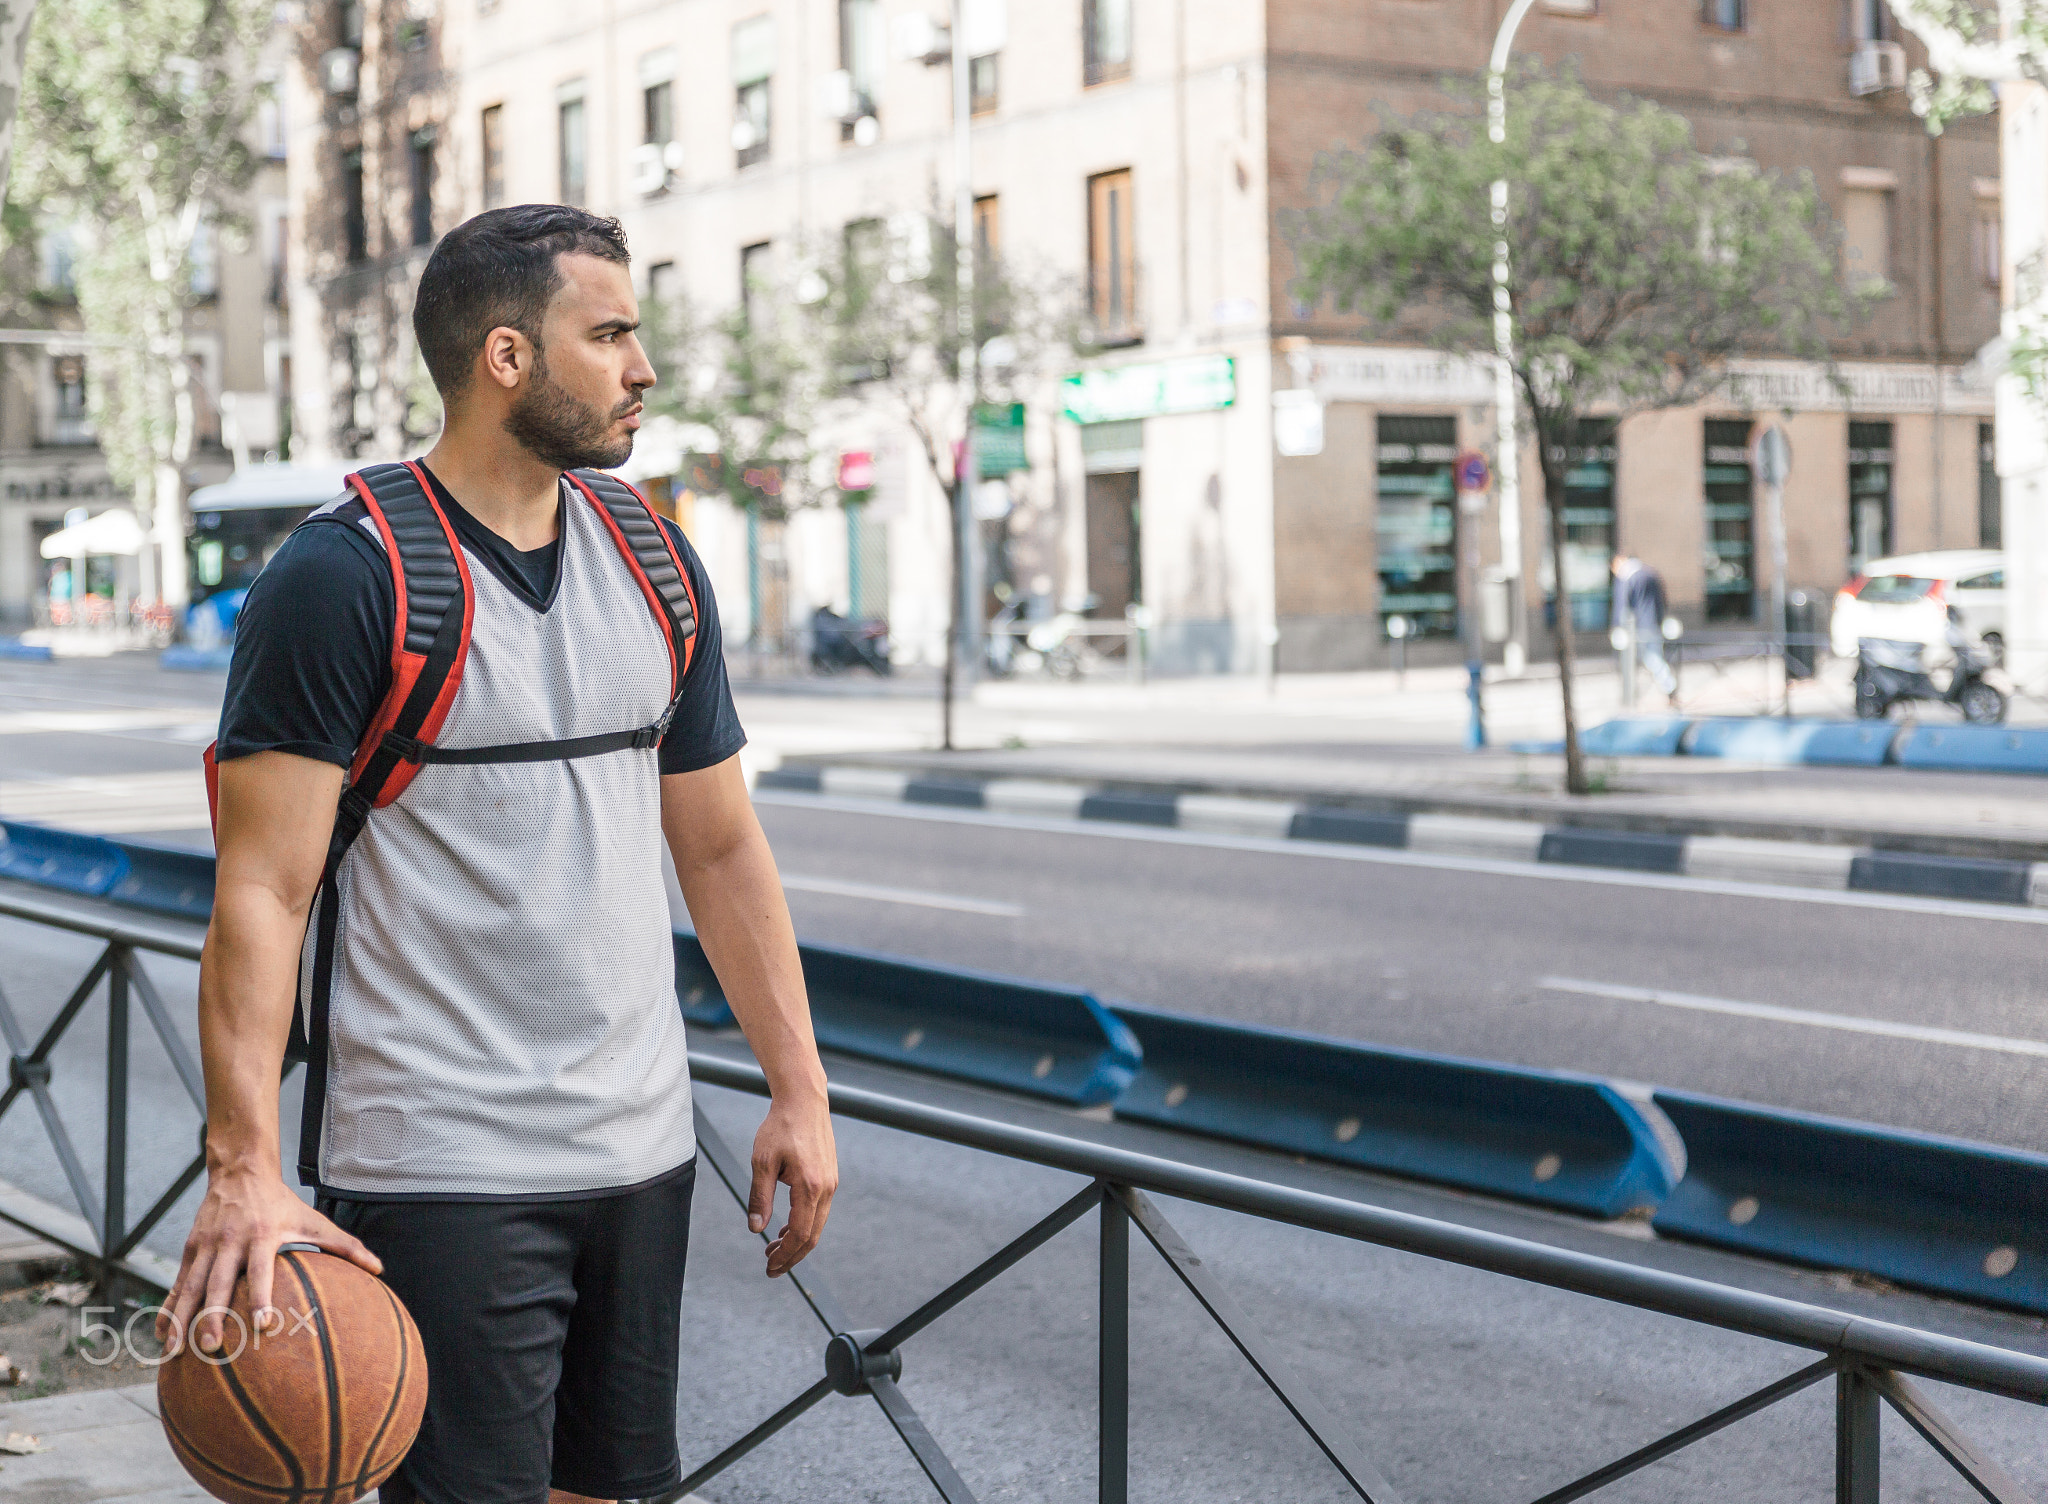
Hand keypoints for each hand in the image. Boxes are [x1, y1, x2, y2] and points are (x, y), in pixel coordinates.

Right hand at [157, 1165, 381, 1353]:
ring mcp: (206, 1246)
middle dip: (214, 1316)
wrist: (241, 1171)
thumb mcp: (314, 1220)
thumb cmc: (283, 1203)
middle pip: (220, 1283)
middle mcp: (230, 1241)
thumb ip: (345, 1246)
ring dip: (182, 1319)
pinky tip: (161, 1336)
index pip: (262, 1270)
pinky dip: (168, 1309)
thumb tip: (380, 1268)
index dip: (262, 1296)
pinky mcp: (190, 1249)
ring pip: (192, 1286)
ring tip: (177, 1351)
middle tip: (212, 1347)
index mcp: (262, 1236)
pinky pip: (178, 1283)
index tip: (263, 1325)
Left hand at [747, 1091, 837, 1277]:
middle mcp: (826, 1188)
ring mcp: (830, 1183)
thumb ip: (760, 1198)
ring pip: (816, 1224)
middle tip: (771, 1268)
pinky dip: (803, 1224)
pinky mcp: (829, 1176)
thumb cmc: (781, 1126)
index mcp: (810, 1187)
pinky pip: (818, 1210)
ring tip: (773, 1249)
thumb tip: (756, 1228)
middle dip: (792, 1256)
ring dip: (796, 1241)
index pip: (800, 1234)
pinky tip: (786, 1227)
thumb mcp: (762, 1162)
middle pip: (812, 1235)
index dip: (785, 1255)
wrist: (804, 1100)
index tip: (770, 1267)